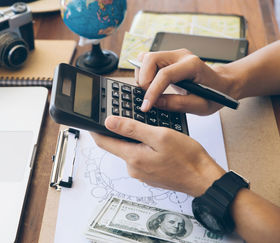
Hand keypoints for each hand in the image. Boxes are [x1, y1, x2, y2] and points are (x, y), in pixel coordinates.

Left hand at [91, 115, 224, 196]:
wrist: (204, 179)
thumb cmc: (187, 158)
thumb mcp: (159, 136)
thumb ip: (132, 129)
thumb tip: (109, 122)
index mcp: (133, 158)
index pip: (103, 142)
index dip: (95, 129)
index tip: (90, 120)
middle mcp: (134, 168)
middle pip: (117, 146)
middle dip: (119, 132)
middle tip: (127, 117)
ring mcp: (142, 173)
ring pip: (131, 151)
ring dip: (134, 139)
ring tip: (148, 129)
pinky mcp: (150, 175)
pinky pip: (141, 158)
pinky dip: (144, 148)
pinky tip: (156, 143)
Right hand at [135, 49, 238, 114]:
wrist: (222, 84)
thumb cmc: (214, 94)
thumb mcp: (200, 106)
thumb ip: (177, 104)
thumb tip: (155, 103)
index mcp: (192, 65)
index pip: (165, 74)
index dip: (152, 91)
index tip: (146, 106)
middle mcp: (180, 55)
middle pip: (150, 59)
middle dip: (144, 80)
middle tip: (147, 97)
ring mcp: (172, 55)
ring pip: (145, 58)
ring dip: (142, 76)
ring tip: (149, 91)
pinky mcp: (166, 58)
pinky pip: (146, 61)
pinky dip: (143, 73)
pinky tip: (150, 85)